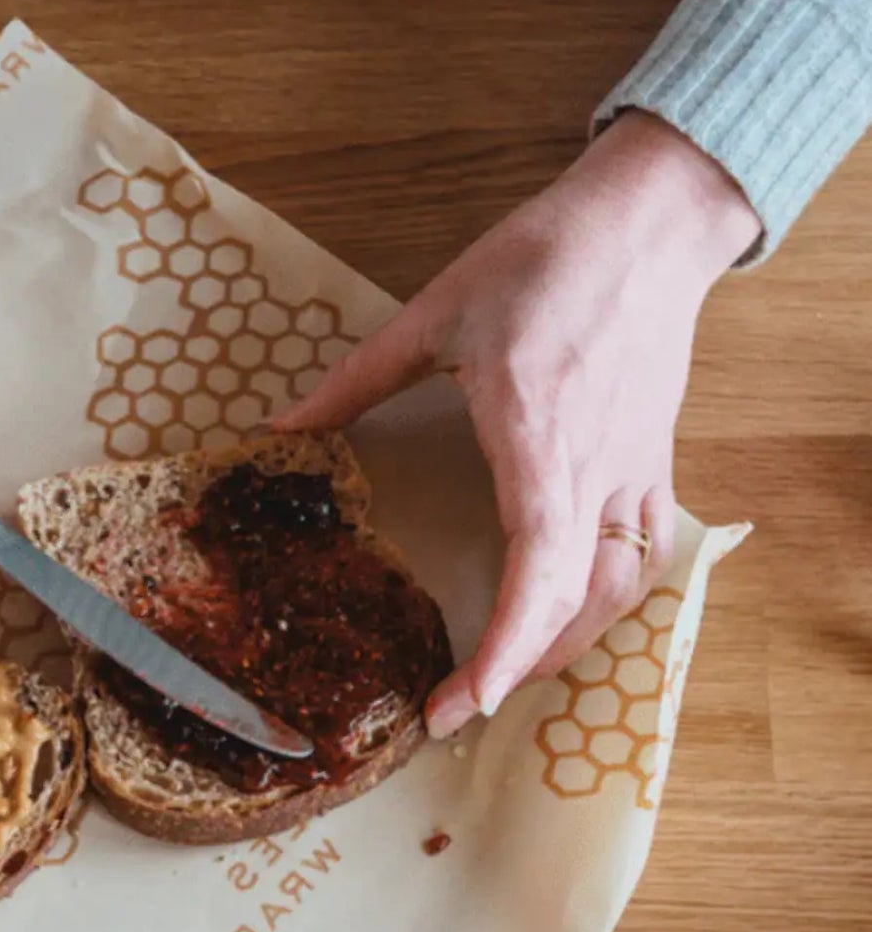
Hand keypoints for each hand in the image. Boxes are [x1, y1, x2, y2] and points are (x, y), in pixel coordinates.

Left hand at [276, 111, 759, 736]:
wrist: (649, 221)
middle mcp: (597, 467)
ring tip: (500, 680)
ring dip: (563, 648)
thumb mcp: (432, 314)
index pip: (539, 567)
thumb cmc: (543, 260)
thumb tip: (276, 430)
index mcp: (538, 433)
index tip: (462, 699)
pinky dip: (603, 608)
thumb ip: (352, 383)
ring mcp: (636, 470)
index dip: (505, 646)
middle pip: (579, 601)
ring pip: (619, 591)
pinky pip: (642, 558)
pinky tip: (563, 627)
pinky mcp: (655, 464)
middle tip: (454, 710)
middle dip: (518, 670)